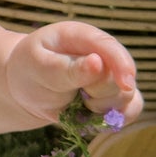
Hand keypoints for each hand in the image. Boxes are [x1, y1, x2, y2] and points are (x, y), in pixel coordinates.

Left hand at [4, 21, 141, 127]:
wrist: (26, 88)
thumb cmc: (29, 70)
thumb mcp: (38, 67)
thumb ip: (66, 68)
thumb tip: (98, 63)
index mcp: (81, 36)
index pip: (108, 46)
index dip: (121, 63)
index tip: (124, 84)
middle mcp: (102, 53)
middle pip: (121, 77)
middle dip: (100, 93)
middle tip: (76, 94)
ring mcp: (111, 75)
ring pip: (128, 97)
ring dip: (103, 108)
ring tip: (78, 103)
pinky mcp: (114, 96)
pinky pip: (130, 110)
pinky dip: (115, 120)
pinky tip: (93, 116)